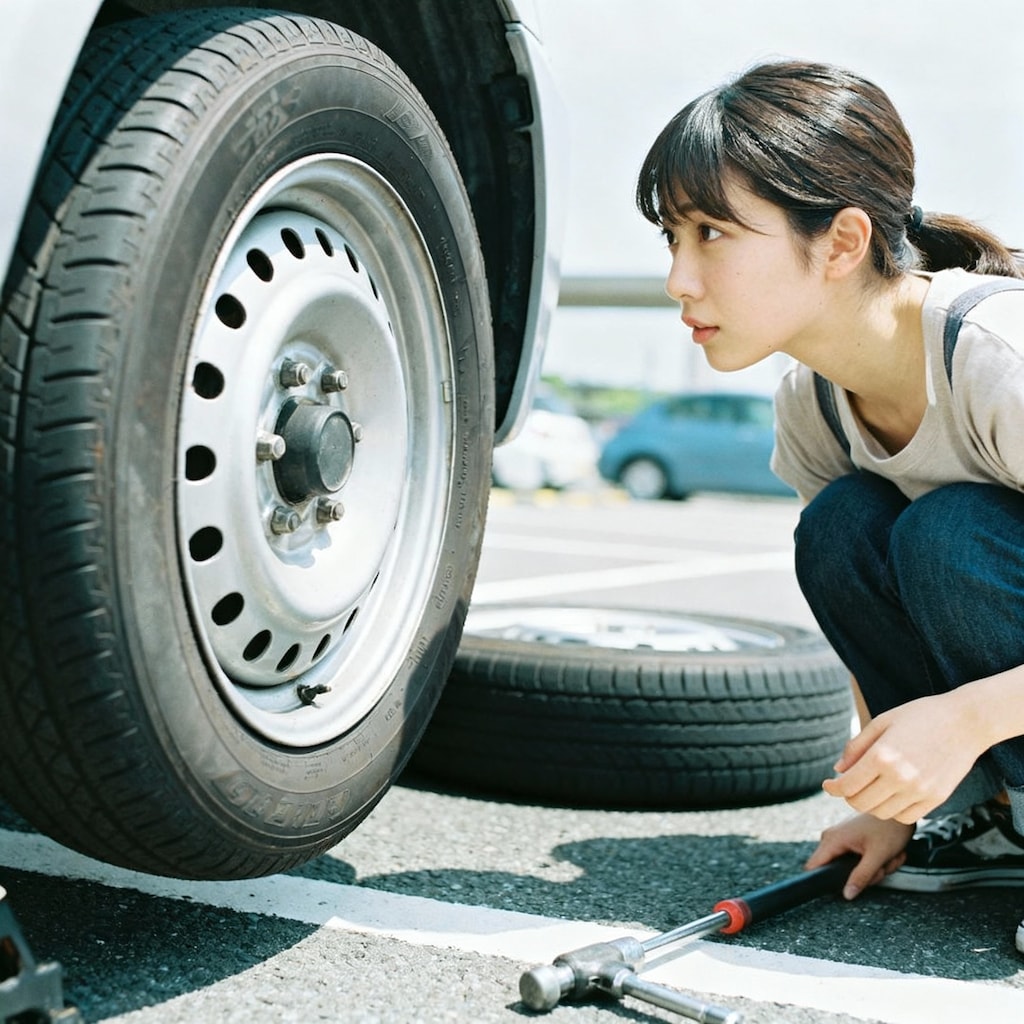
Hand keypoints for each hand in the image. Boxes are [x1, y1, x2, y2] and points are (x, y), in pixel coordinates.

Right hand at [805, 813, 913, 898]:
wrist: (899, 811)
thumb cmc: (889, 828)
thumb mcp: (877, 856)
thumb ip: (861, 877)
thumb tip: (847, 895)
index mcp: (833, 839)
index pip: (813, 866)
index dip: (821, 880)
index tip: (838, 888)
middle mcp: (832, 837)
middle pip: (838, 871)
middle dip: (865, 874)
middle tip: (881, 867)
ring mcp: (840, 838)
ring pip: (852, 867)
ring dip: (874, 869)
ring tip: (887, 857)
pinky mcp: (850, 839)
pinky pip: (857, 859)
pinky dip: (874, 860)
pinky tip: (886, 854)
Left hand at [822, 691, 985, 823]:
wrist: (966, 722)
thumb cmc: (921, 716)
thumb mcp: (882, 722)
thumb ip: (856, 747)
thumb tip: (838, 771)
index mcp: (883, 756)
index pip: (847, 785)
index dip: (832, 788)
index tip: (828, 785)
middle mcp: (900, 778)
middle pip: (861, 803)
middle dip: (848, 796)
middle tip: (848, 786)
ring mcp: (920, 791)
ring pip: (881, 813)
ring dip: (870, 804)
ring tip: (870, 788)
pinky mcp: (936, 799)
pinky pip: (905, 817)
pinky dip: (892, 811)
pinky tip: (891, 795)